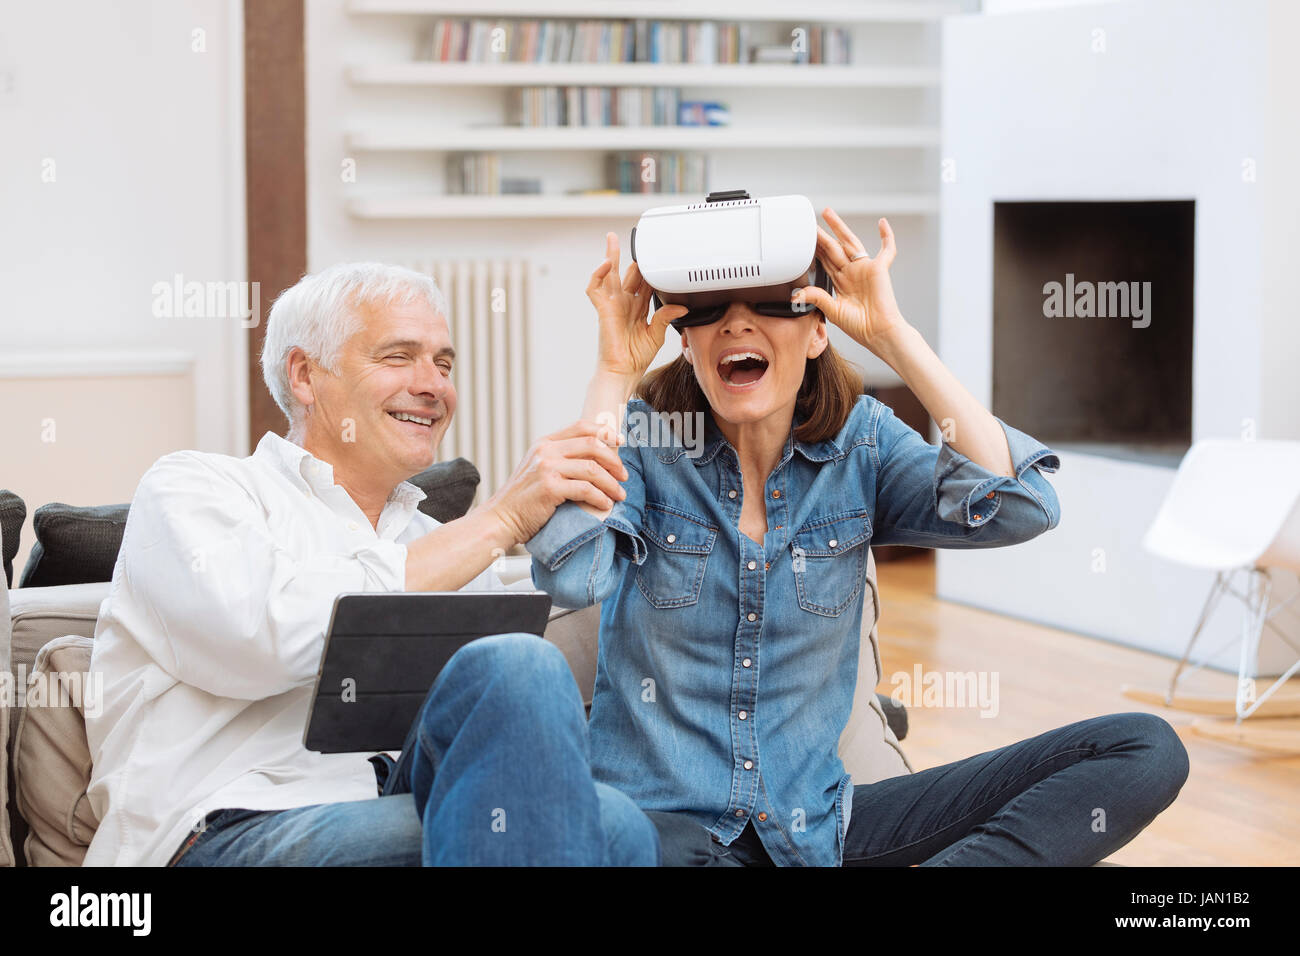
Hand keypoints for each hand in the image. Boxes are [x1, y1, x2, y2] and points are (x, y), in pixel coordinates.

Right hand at [481, 419, 628, 545]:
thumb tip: (595, 457)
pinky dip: (600, 497)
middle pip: (592, 445)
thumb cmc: (524, 499)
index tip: (621, 442)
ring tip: (620, 494)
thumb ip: (560, 458)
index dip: (606, 432)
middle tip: (624, 476)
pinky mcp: (549, 488)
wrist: (501, 518)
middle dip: (614, 460)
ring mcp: (547, 468)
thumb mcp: (539, 469)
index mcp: (544, 443)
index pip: (581, 427)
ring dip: (611, 483)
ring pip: (592, 468)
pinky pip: (586, 489)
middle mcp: (545, 451)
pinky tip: (605, 505)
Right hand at [586, 232, 687, 380]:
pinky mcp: (603, 310)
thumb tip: (681, 306)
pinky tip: (607, 264)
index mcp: (637, 308)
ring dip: (611, 256)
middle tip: (638, 241)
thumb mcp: (657, 334)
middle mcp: (624, 304)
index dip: (649, 270)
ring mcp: (612, 305)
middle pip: (627, 274)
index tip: (657, 256)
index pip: (644, 283)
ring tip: (612, 239)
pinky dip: (598, 275)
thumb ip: (666, 317)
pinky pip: (595, 288)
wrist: (624, 371)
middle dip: (631, 257)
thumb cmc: (636, 357)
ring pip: (609, 275)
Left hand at [793, 209, 908, 356]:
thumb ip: (817, 297)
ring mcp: (865, 269)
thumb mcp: (832, 311)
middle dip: (822, 235)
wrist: (879, 333)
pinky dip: (887, 236)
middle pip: (833, 248)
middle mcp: (852, 273)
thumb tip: (797, 294)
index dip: (814, 250)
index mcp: (841, 282)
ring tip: (828, 214)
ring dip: (840, 227)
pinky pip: (887, 249)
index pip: (824, 261)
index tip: (802, 240)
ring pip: (850, 242)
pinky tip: (882, 223)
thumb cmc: (860, 326)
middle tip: (810, 223)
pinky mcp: (879, 269)